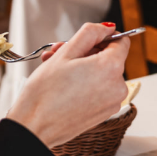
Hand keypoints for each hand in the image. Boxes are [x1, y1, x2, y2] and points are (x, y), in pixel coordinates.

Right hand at [7, 22, 130, 147]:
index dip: (103, 37)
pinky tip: (64, 84)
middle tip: (61, 52)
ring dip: (82, 68)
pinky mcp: (105, 114)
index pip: (122, 41)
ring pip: (103, 74)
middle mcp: (118, 86)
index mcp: (111, 68)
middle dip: (86, 52)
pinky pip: (100, 90)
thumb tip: (107, 28)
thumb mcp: (66, 52)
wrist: (34, 127)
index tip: (87, 40)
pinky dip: (86, 84)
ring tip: (56, 69)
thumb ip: (90, 33)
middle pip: (109, 58)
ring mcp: (113, 102)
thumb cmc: (45, 93)